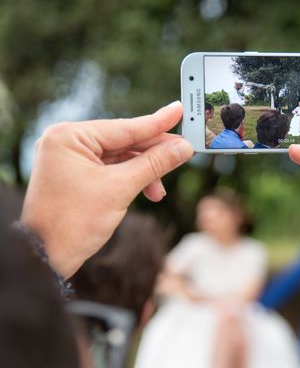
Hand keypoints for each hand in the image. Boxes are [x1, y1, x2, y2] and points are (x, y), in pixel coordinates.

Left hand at [21, 102, 192, 278]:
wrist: (47, 257)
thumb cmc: (74, 222)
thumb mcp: (120, 189)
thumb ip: (154, 164)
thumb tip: (183, 147)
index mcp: (69, 136)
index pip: (124, 127)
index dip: (157, 122)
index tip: (179, 109)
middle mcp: (66, 141)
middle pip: (123, 141)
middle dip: (153, 153)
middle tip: (185, 152)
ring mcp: (69, 158)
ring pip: (120, 157)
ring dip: (144, 171)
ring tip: (160, 190)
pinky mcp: (75, 174)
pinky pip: (111, 169)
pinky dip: (131, 179)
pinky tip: (148, 192)